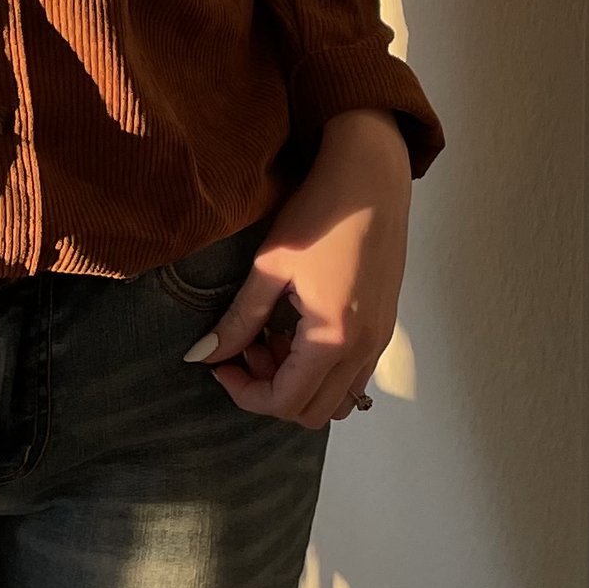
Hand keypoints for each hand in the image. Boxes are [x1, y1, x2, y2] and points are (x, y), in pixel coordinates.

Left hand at [185, 108, 412, 428]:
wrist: (372, 175)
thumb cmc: (320, 213)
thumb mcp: (270, 265)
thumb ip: (239, 319)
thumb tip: (203, 356)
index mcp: (334, 338)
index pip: (285, 401)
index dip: (244, 392)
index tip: (219, 363)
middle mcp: (364, 350)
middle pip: (313, 412)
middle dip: (271, 389)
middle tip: (246, 347)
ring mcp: (380, 340)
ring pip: (337, 398)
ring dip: (299, 382)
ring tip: (272, 335)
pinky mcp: (385, 326)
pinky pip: (353, 374)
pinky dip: (321, 368)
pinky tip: (299, 326)